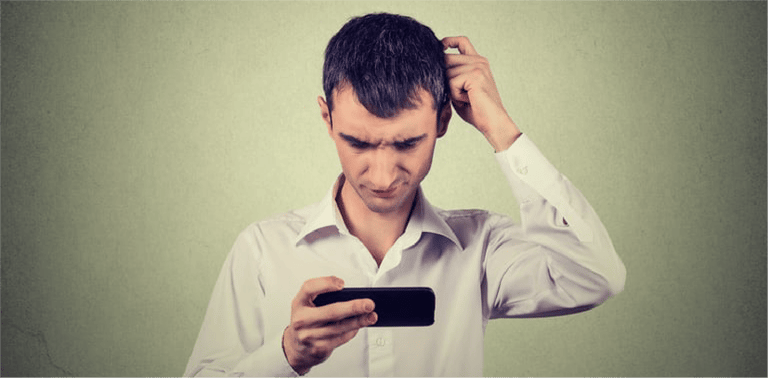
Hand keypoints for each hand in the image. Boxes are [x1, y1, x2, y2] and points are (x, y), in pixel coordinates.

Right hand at [282, 276, 376, 374]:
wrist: (295, 348)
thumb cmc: (306, 320)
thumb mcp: (306, 304)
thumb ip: (321, 295)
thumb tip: (349, 293)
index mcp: (299, 303)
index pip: (309, 288)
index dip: (326, 284)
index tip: (342, 284)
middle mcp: (301, 319)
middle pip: (331, 311)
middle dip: (353, 307)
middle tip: (369, 304)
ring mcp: (309, 336)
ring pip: (339, 328)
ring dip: (359, 321)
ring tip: (371, 316)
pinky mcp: (318, 349)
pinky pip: (340, 338)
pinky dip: (352, 331)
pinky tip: (360, 325)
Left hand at [443, 36, 520, 150]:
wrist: (493, 122)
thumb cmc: (476, 109)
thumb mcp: (460, 89)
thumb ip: (451, 76)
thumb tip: (433, 65)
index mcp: (478, 62)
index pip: (462, 41)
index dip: (448, 42)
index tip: (440, 47)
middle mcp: (479, 61)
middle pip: (447, 58)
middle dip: (445, 77)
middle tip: (460, 94)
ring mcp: (478, 66)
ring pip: (447, 73)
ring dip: (451, 90)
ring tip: (466, 98)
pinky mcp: (475, 75)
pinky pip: (452, 82)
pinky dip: (455, 95)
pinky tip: (468, 100)